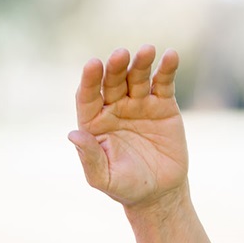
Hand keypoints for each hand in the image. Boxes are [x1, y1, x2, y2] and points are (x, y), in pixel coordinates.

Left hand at [68, 45, 186, 208]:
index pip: (88, 96)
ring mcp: (138, 104)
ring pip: (137, 78)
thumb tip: (73, 135)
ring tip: (147, 50)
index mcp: (93, 122)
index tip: (93, 64)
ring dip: (141, 63)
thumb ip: (90, 157)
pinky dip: (167, 69)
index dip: (89, 80)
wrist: (159, 192)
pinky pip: (163, 83)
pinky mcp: (163, 104)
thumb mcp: (104, 177)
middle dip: (116, 68)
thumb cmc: (125, 186)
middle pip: (112, 82)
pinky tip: (171, 56)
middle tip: (121, 54)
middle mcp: (113, 108)